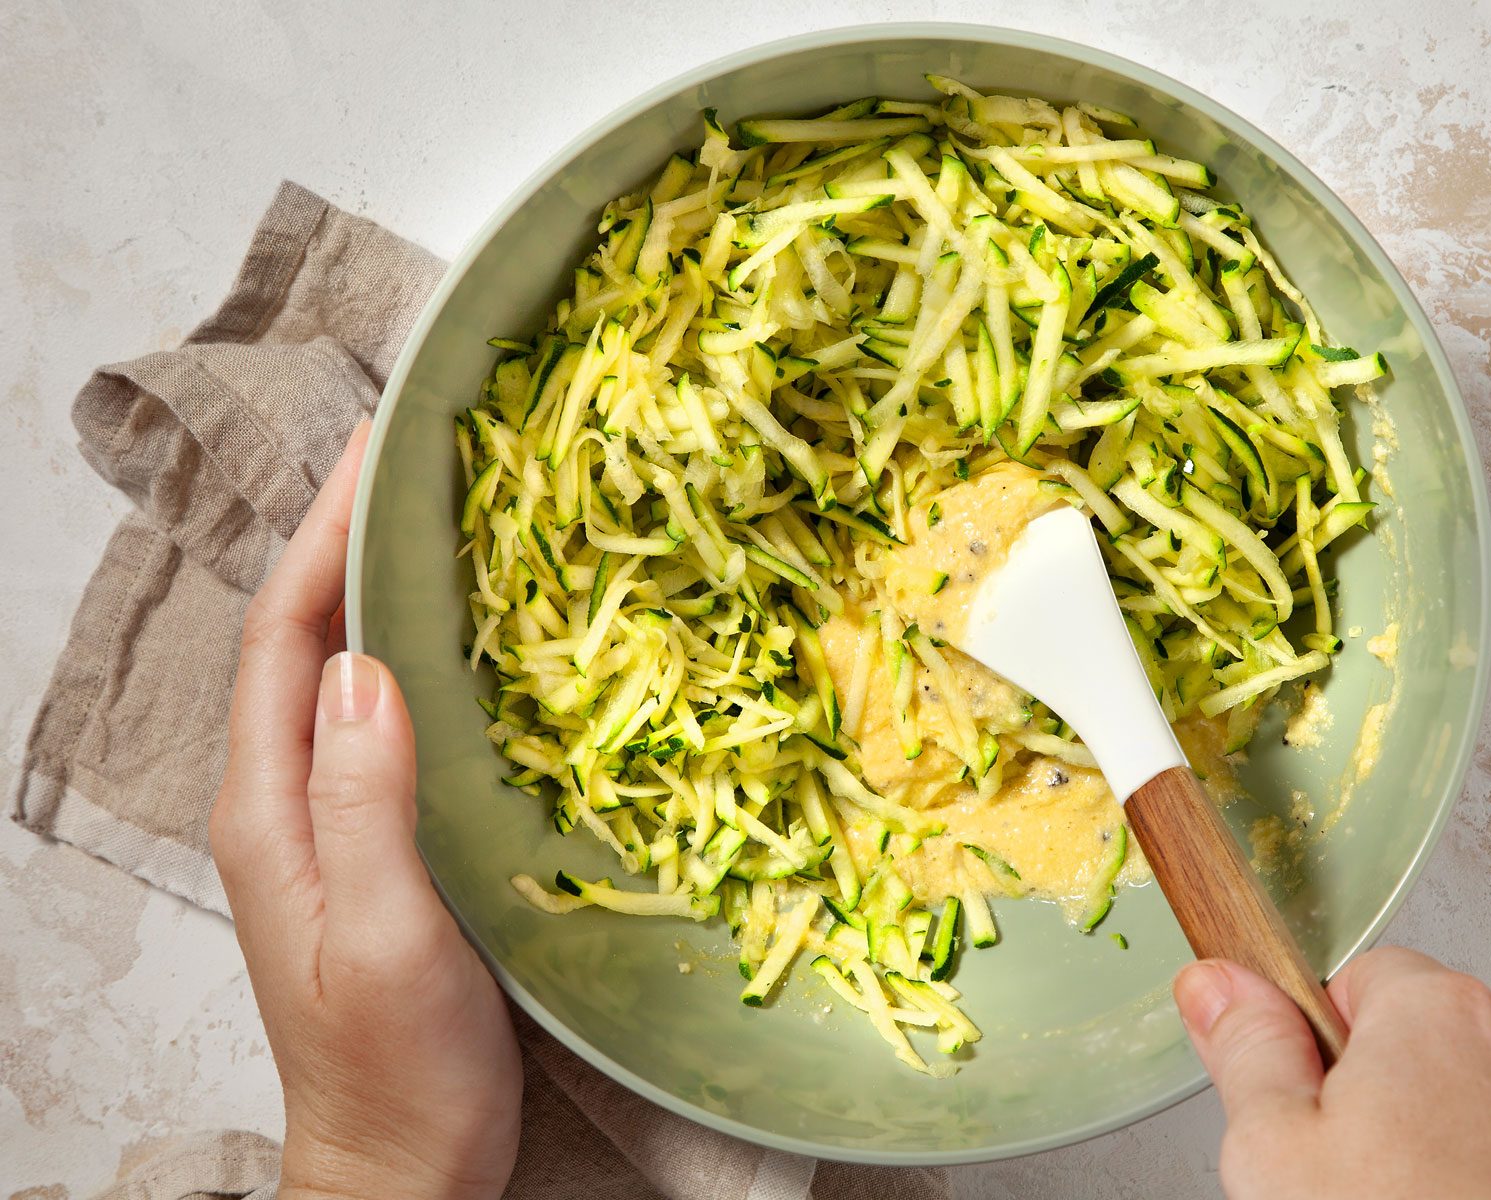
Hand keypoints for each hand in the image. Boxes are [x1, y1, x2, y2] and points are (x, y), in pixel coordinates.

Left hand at [210, 422, 522, 1199]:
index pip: (286, 633)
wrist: (399, 1163)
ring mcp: (329, 818)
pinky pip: (391, 717)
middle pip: (309, 633)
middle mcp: (286, 797)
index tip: (380, 446)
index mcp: (270, 808)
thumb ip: (365, 802)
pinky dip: (425, 653)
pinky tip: (479, 635)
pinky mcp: (377, 839)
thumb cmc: (398, 1067)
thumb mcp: (387, 936)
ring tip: (456, 514)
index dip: (325, 533)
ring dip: (390, 584)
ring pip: (350, 668)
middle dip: (354, 533)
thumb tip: (364, 665)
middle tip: (427, 452)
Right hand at [1176, 947, 1490, 1198]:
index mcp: (1439, 1013)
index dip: (1312, 1041)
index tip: (1291, 1096)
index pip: (1357, 978)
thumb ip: (1246, 1049)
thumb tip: (1219, 986)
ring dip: (1437, 1154)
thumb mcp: (1274, 1145)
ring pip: (1477, 1117)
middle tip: (1331, 1175)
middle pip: (1420, 1049)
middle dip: (1374, 1102)